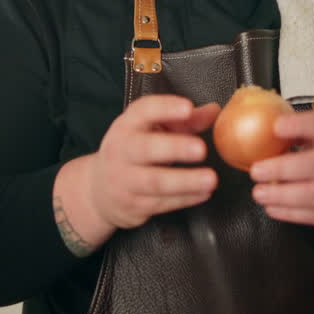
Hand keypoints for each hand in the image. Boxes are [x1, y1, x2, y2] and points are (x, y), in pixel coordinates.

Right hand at [88, 95, 220, 229]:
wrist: (99, 189)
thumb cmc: (133, 152)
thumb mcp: (153, 130)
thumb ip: (184, 121)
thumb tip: (214, 112)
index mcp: (127, 126)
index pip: (143, 111)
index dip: (165, 108)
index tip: (187, 108)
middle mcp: (122, 151)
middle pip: (146, 149)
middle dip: (175, 148)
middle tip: (201, 149)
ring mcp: (124, 180)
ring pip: (155, 182)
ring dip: (185, 181)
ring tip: (211, 179)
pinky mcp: (132, 205)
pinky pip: (161, 203)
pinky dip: (185, 199)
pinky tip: (203, 193)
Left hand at [248, 110, 313, 230]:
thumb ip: (306, 131)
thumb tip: (266, 130)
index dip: (300, 125)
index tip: (276, 126)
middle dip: (282, 169)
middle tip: (257, 170)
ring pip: (312, 196)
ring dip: (281, 196)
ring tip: (259, 193)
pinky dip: (290, 214)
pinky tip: (272, 208)